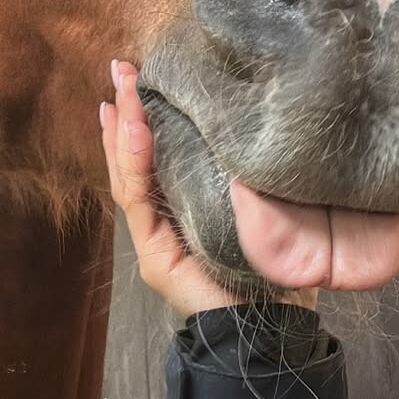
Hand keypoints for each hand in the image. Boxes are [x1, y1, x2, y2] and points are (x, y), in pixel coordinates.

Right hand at [100, 59, 318, 317]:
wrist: (273, 329)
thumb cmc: (279, 271)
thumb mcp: (266, 208)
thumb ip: (251, 178)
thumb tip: (261, 124)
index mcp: (190, 208)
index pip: (160, 156)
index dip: (148, 118)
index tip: (141, 78)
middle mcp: (168, 221)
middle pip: (138, 159)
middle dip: (128, 113)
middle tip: (120, 68)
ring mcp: (156, 239)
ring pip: (131, 176)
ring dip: (124, 132)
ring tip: (118, 92)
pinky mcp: (155, 255)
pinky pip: (139, 201)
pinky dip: (134, 164)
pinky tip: (133, 130)